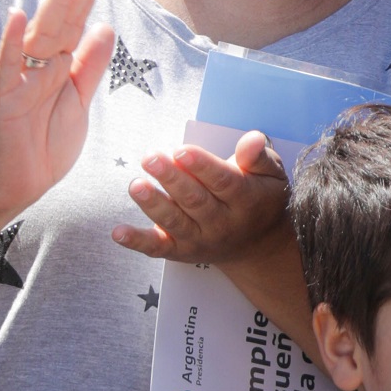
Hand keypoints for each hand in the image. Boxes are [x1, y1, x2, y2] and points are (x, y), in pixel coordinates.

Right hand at [0, 0, 114, 226]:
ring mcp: (21, 81)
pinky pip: (8, 68)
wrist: (17, 187)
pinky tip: (18, 15)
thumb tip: (105, 27)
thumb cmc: (45, 144)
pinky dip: (11, 42)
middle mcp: (40, 67)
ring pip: (39, 37)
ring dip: (52, 5)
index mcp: (60, 66)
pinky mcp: (6, 101)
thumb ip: (90, 67)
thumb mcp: (79, 102)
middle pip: (60, 22)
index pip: (76, 24)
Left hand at [111, 130, 287, 262]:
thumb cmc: (262, 198)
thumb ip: (258, 156)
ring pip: (175, 222)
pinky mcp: (182, 251)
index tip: (181, 151)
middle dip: (171, 179)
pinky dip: (138, 242)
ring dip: (153, 205)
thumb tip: (250, 139)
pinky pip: (159, 249)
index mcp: (246, 199)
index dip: (201, 166)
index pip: (223, 181)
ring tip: (136, 186)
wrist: (259, 246)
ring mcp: (201, 239)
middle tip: (150, 158)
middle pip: (195, 201)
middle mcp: (223, 223)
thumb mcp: (271, 174)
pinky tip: (118, 232)